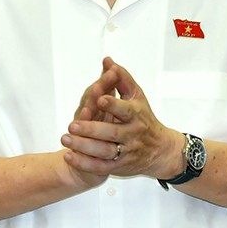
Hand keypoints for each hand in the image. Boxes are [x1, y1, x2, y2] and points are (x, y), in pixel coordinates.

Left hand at [61, 58, 184, 180]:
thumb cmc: (144, 118)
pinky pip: (101, 167)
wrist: (160, 150)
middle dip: (91, 129)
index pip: (125, 110)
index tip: (99, 99)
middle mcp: (132, 133)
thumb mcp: (136, 96)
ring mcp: (126, 151)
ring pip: (104, 151)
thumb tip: (107, 61)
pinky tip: (70, 156)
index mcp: (136, 114)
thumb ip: (121, 78)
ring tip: (66, 139)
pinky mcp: (119, 166)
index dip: (113, 105)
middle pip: (112, 132)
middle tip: (72, 125)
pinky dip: (85, 163)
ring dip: (84, 147)